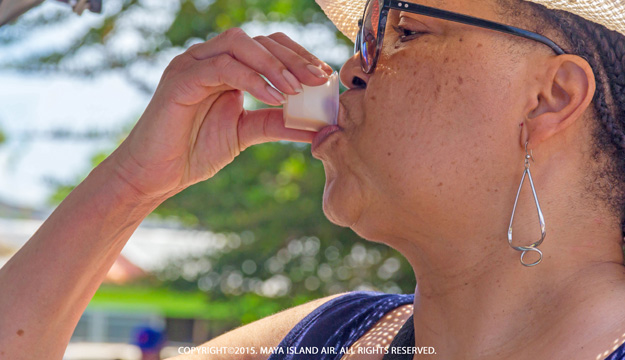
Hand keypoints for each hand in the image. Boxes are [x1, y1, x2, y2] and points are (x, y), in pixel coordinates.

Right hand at [107, 28, 333, 200]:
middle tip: (317, 79)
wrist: (155, 175)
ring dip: (273, 64)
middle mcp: (208, 59)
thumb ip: (276, 123)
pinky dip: (251, 80)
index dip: (297, 56)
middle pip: (257, 40)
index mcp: (225, 68)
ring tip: (296, 89)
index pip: (267, 46)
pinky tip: (273, 98)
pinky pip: (221, 68)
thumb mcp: (245, 133)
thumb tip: (315, 126)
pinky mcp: (180, 80)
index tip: (323, 76)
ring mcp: (192, 65)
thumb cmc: (194, 152)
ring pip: (238, 44)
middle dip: (292, 58)